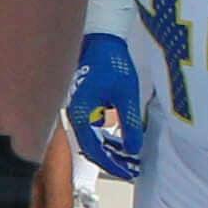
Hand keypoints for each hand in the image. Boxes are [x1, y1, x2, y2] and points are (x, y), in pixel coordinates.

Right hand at [65, 30, 144, 179]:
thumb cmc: (111, 61)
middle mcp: (74, 113)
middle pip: (90, 146)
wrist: (100, 35)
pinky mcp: (81, 101)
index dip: (112, 164)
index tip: (128, 172)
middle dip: (110, 159)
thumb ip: (130, 124)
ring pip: (90, 137)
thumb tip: (133, 149)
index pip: (94, 149)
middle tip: (130, 168)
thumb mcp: (126, 94)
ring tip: (127, 155)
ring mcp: (76, 107)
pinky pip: (90, 126)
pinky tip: (118, 136)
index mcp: (81, 113)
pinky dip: (104, 135)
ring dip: (107, 148)